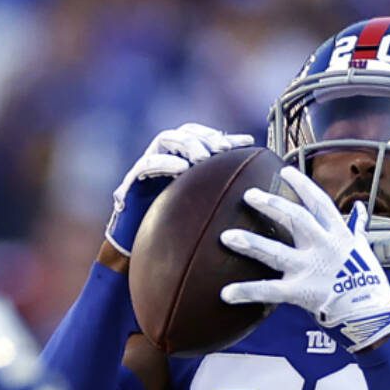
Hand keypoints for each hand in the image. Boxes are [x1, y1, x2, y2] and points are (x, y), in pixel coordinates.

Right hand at [105, 123, 254, 254]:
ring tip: (203, 156)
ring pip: (165, 139)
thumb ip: (222, 195)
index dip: (223, 136)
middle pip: (184, 132)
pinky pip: (146, 164)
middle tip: (223, 148)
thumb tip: (258, 188)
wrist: (141, 258)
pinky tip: (181, 169)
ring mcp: (147, 169)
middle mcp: (164, 160)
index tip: (246, 142)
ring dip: (187, 144)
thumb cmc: (174, 237)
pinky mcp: (131, 182)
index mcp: (182, 163)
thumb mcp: (204, 213)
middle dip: (205, 136)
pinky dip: (164, 163)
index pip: (202, 137)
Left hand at [220, 166, 389, 351]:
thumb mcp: (364, 249)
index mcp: (338, 235)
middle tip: (249, 195)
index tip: (286, 172)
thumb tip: (359, 210)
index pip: (318, 202)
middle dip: (271, 204)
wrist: (372, 314)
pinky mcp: (300, 291)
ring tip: (227, 236)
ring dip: (250, 243)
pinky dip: (247, 292)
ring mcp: (310, 269)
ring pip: (275, 252)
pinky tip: (226, 293)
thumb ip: (357, 228)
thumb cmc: (369, 282)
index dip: (302, 185)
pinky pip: (269, 291)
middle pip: (294, 219)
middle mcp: (323, 247)